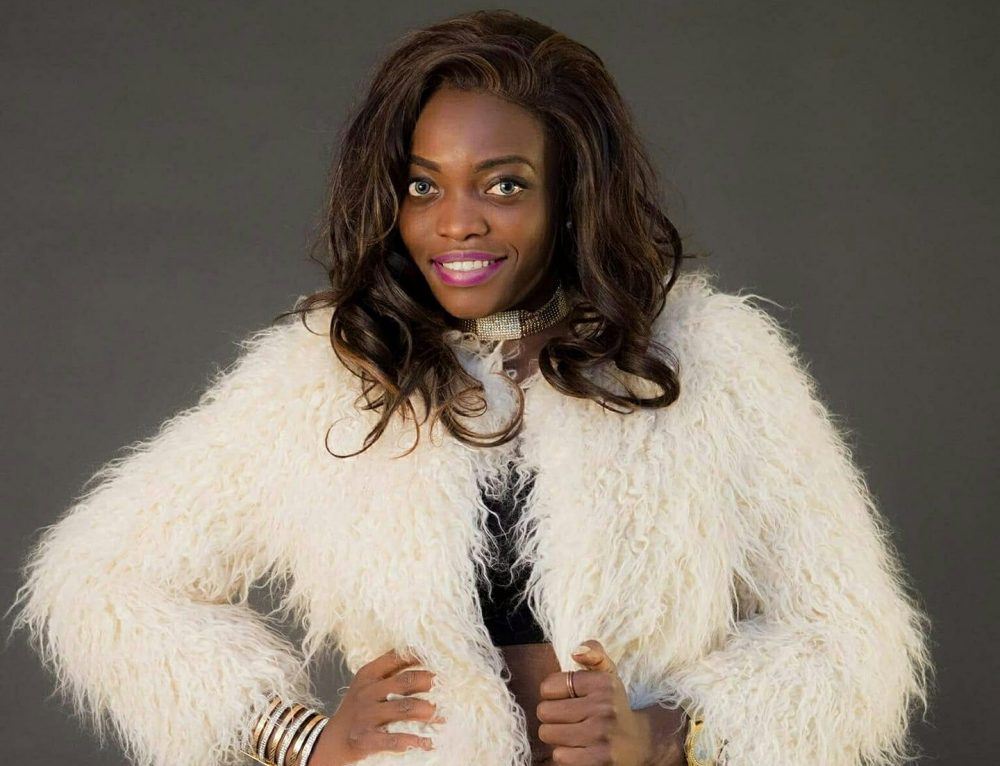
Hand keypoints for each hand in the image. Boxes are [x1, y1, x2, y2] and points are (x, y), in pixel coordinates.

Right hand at [310, 648, 442, 765]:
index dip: (420, 655)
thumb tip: (427, 666)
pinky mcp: (365, 739)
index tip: (440, 656)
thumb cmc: (356, 710)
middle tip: (449, 686)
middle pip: (405, 681)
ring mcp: (366, 715)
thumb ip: (390, 674)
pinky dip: (414, 741)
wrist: (329, 742)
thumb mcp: (366, 686)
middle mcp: (367, 692)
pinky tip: (427, 742)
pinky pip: (395, 739)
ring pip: (404, 708)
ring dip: (428, 711)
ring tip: (442, 715)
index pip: (396, 657)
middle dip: (430, 682)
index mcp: (368, 674)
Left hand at [536, 640, 652, 765]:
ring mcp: (601, 737)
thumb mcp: (607, 675)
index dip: (553, 693)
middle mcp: (604, 709)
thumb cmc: (613, 705)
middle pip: (544, 711)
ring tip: (575, 733)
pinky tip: (581, 749)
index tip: (568, 697)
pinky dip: (566, 755)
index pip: (549, 686)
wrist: (641, 743)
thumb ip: (593, 654)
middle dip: (553, 715)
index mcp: (603, 684)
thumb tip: (576, 651)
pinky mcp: (598, 762)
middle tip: (570, 717)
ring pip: (548, 735)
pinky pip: (559, 756)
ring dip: (558, 736)